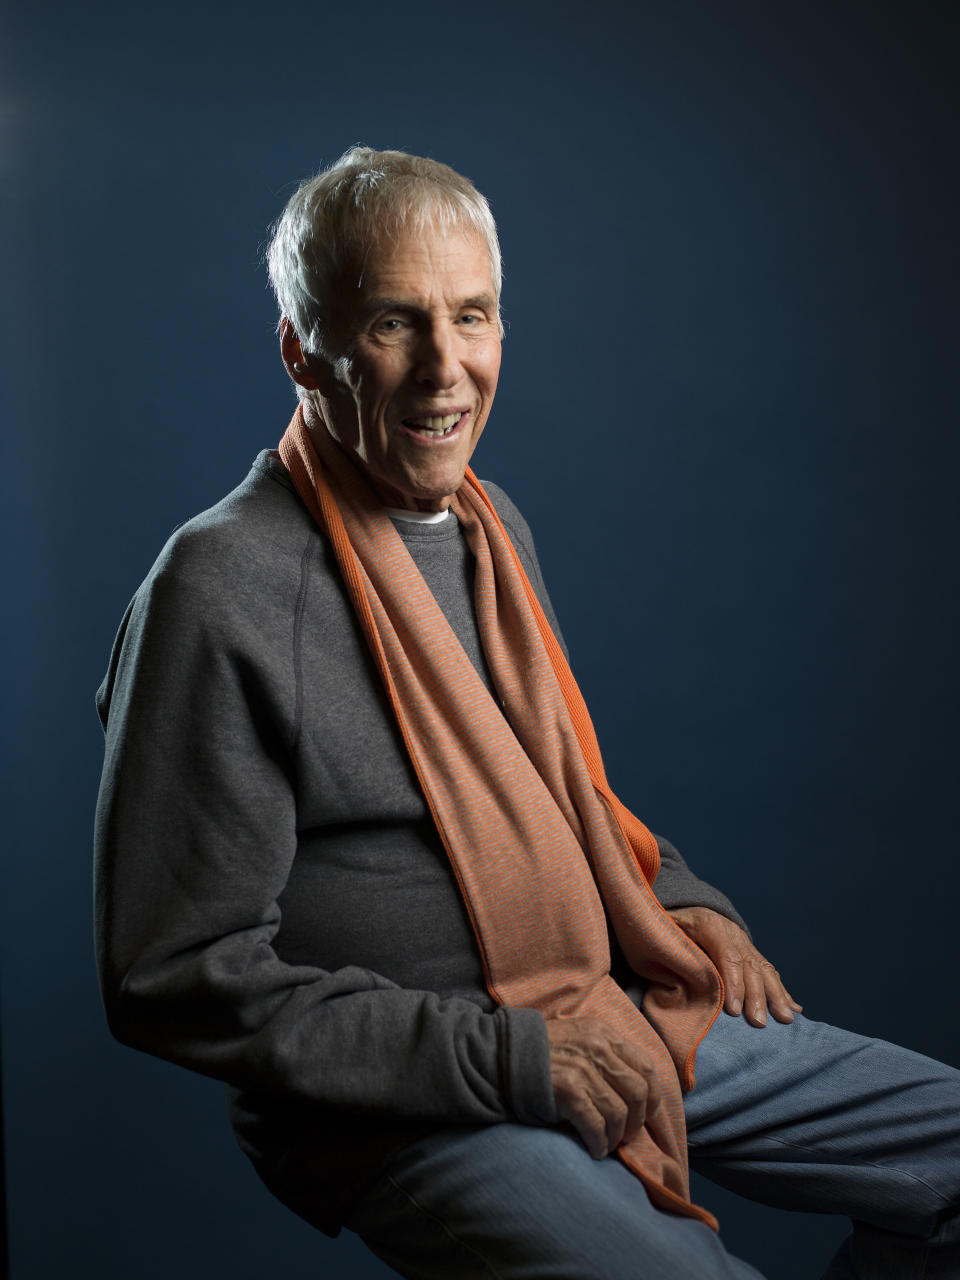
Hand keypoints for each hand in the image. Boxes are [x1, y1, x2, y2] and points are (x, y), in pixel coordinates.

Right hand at [545, 1015, 661, 1158]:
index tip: (649, 1112)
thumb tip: (638, 1089)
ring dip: (617, 1136)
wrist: (500, 1057)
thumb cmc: (540, 1052)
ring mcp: (583, 1069)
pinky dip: (600, 1144)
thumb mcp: (577, 1037)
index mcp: (602, 1033)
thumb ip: (605, 1053)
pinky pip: (597, 1126)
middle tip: (627, 1134)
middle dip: (638, 1120)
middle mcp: (596, 1047)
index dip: (654, 1095)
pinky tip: (595, 1149)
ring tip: (608, 1143)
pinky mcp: (568, 1091)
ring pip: (619, 1113)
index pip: (646, 1066)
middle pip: (638, 1092)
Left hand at [667, 906, 801, 1026]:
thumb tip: (662, 958)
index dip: (733, 983)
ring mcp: (745, 943)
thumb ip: (664, 938)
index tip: (734, 1011)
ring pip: (764, 968)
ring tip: (785, 1019)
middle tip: (759, 1023)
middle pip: (749, 966)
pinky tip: (794, 1008)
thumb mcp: (661, 923)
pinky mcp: (751, 952)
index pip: (728, 956)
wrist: (689, 904)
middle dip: (757, 996)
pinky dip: (782, 990)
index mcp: (710, 925)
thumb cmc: (669, 921)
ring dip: (776, 995)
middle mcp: (733, 933)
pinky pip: (769, 970)